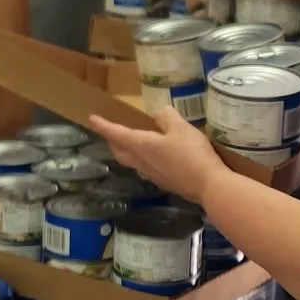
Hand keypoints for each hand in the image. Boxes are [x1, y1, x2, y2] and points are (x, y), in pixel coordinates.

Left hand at [88, 106, 223, 207]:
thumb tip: (158, 114)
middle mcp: (142, 162)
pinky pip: (145, 169)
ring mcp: (152, 175)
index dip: (104, 125)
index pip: (117, 134)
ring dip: (127, 151)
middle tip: (113, 131)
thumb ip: (167, 117)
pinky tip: (154, 157)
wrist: (208, 185)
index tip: (92, 119)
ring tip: (131, 142)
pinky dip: (143, 160)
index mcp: (142, 146)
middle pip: (120, 152)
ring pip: (132, 162)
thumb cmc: (191, 153)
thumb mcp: (181, 128)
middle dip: (113, 141)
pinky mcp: (163, 182)